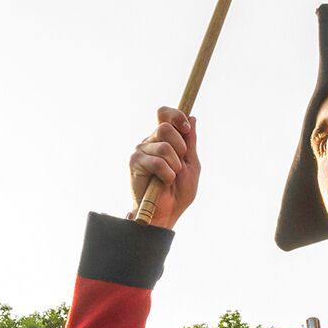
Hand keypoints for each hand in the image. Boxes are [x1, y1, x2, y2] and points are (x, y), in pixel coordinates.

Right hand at [127, 106, 199, 228]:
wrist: (167, 214)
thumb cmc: (178, 192)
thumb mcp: (191, 165)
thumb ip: (190, 142)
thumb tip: (192, 118)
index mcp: (164, 139)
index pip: (164, 113)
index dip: (176, 116)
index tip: (186, 129)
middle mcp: (150, 142)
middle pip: (165, 126)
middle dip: (180, 146)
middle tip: (179, 164)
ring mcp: (141, 152)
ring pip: (164, 146)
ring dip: (174, 165)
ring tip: (171, 177)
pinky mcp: (135, 163)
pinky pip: (156, 161)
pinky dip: (167, 174)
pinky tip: (164, 182)